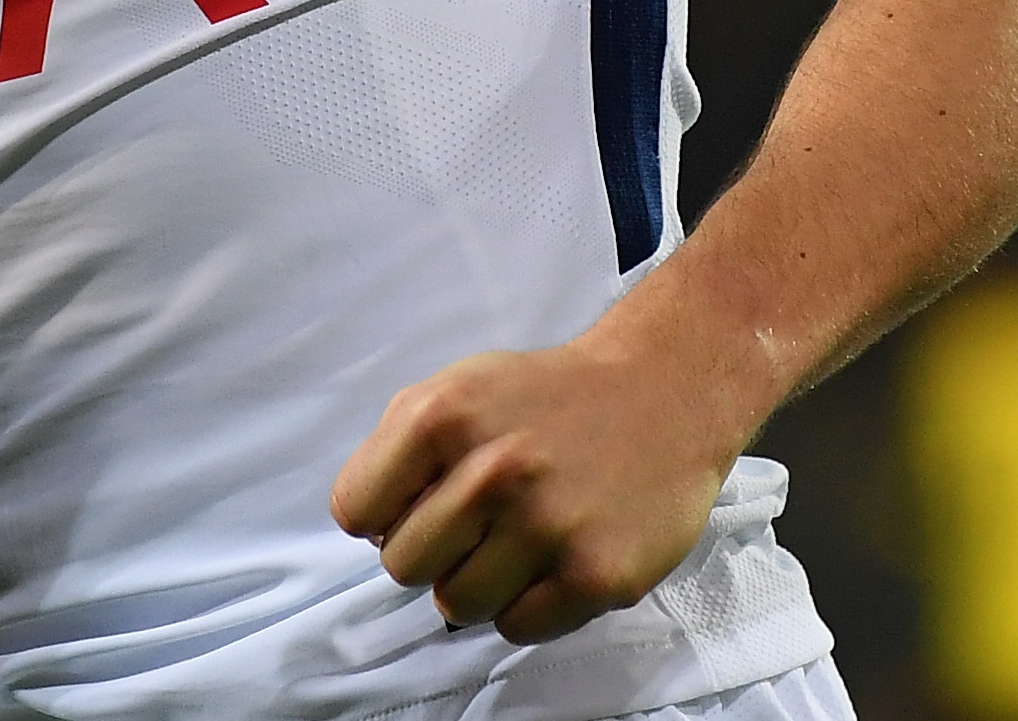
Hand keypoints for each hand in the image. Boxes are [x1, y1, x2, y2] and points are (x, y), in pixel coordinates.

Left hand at [328, 329, 740, 641]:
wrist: (662, 395)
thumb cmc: (547, 397)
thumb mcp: (457, 389)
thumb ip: (399, 449)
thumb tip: (372, 530)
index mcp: (443, 416)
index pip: (355, 510)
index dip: (382, 513)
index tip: (417, 503)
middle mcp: (492, 471)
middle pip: (402, 566)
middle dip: (430, 550)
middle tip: (474, 524)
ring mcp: (547, 527)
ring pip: (456, 606)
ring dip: (477, 583)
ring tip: (514, 543)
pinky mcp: (597, 576)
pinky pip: (518, 628)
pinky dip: (526, 606)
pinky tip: (551, 562)